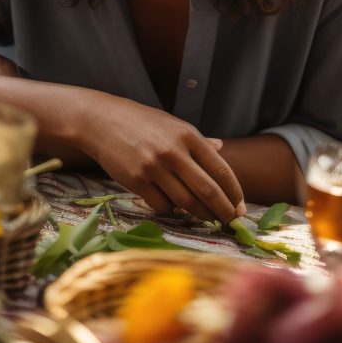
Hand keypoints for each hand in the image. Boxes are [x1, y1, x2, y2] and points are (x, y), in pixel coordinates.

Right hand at [81, 96, 244, 223]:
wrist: (101, 121)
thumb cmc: (140, 122)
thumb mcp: (172, 124)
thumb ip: (197, 141)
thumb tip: (222, 148)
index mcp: (188, 135)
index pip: (221, 170)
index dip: (234, 192)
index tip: (240, 206)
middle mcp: (174, 151)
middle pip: (208, 191)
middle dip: (224, 211)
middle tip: (231, 221)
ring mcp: (154, 167)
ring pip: (187, 203)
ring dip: (200, 215)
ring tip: (207, 218)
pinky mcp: (137, 181)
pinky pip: (162, 206)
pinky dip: (171, 209)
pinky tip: (172, 205)